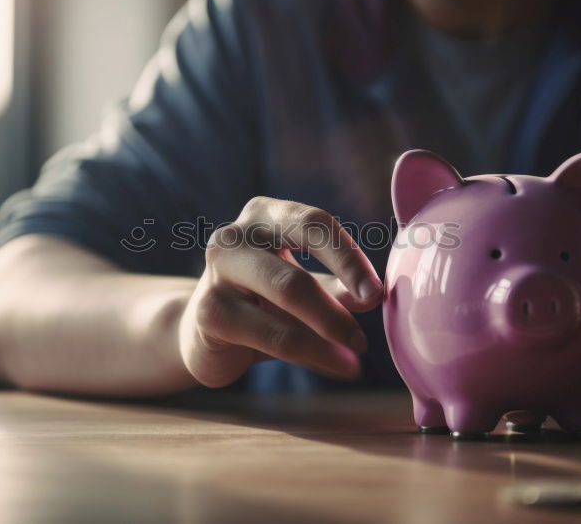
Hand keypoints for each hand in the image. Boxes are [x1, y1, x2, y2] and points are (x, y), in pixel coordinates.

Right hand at [178, 197, 383, 386]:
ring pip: (284, 301)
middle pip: (295, 270)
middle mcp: (235, 236)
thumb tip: (375, 295)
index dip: (349, 258)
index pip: (313, 224)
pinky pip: (270, 336)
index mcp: (265, 215)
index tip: (377, 293)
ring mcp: (217, 273)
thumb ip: (338, 287)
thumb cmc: (262, 301)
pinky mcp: (209, 312)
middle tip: (365, 339)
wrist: (203, 331)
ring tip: (354, 360)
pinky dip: (310, 354)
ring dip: (327, 335)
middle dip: (337, 308)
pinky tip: (335, 366)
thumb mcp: (305, 288)